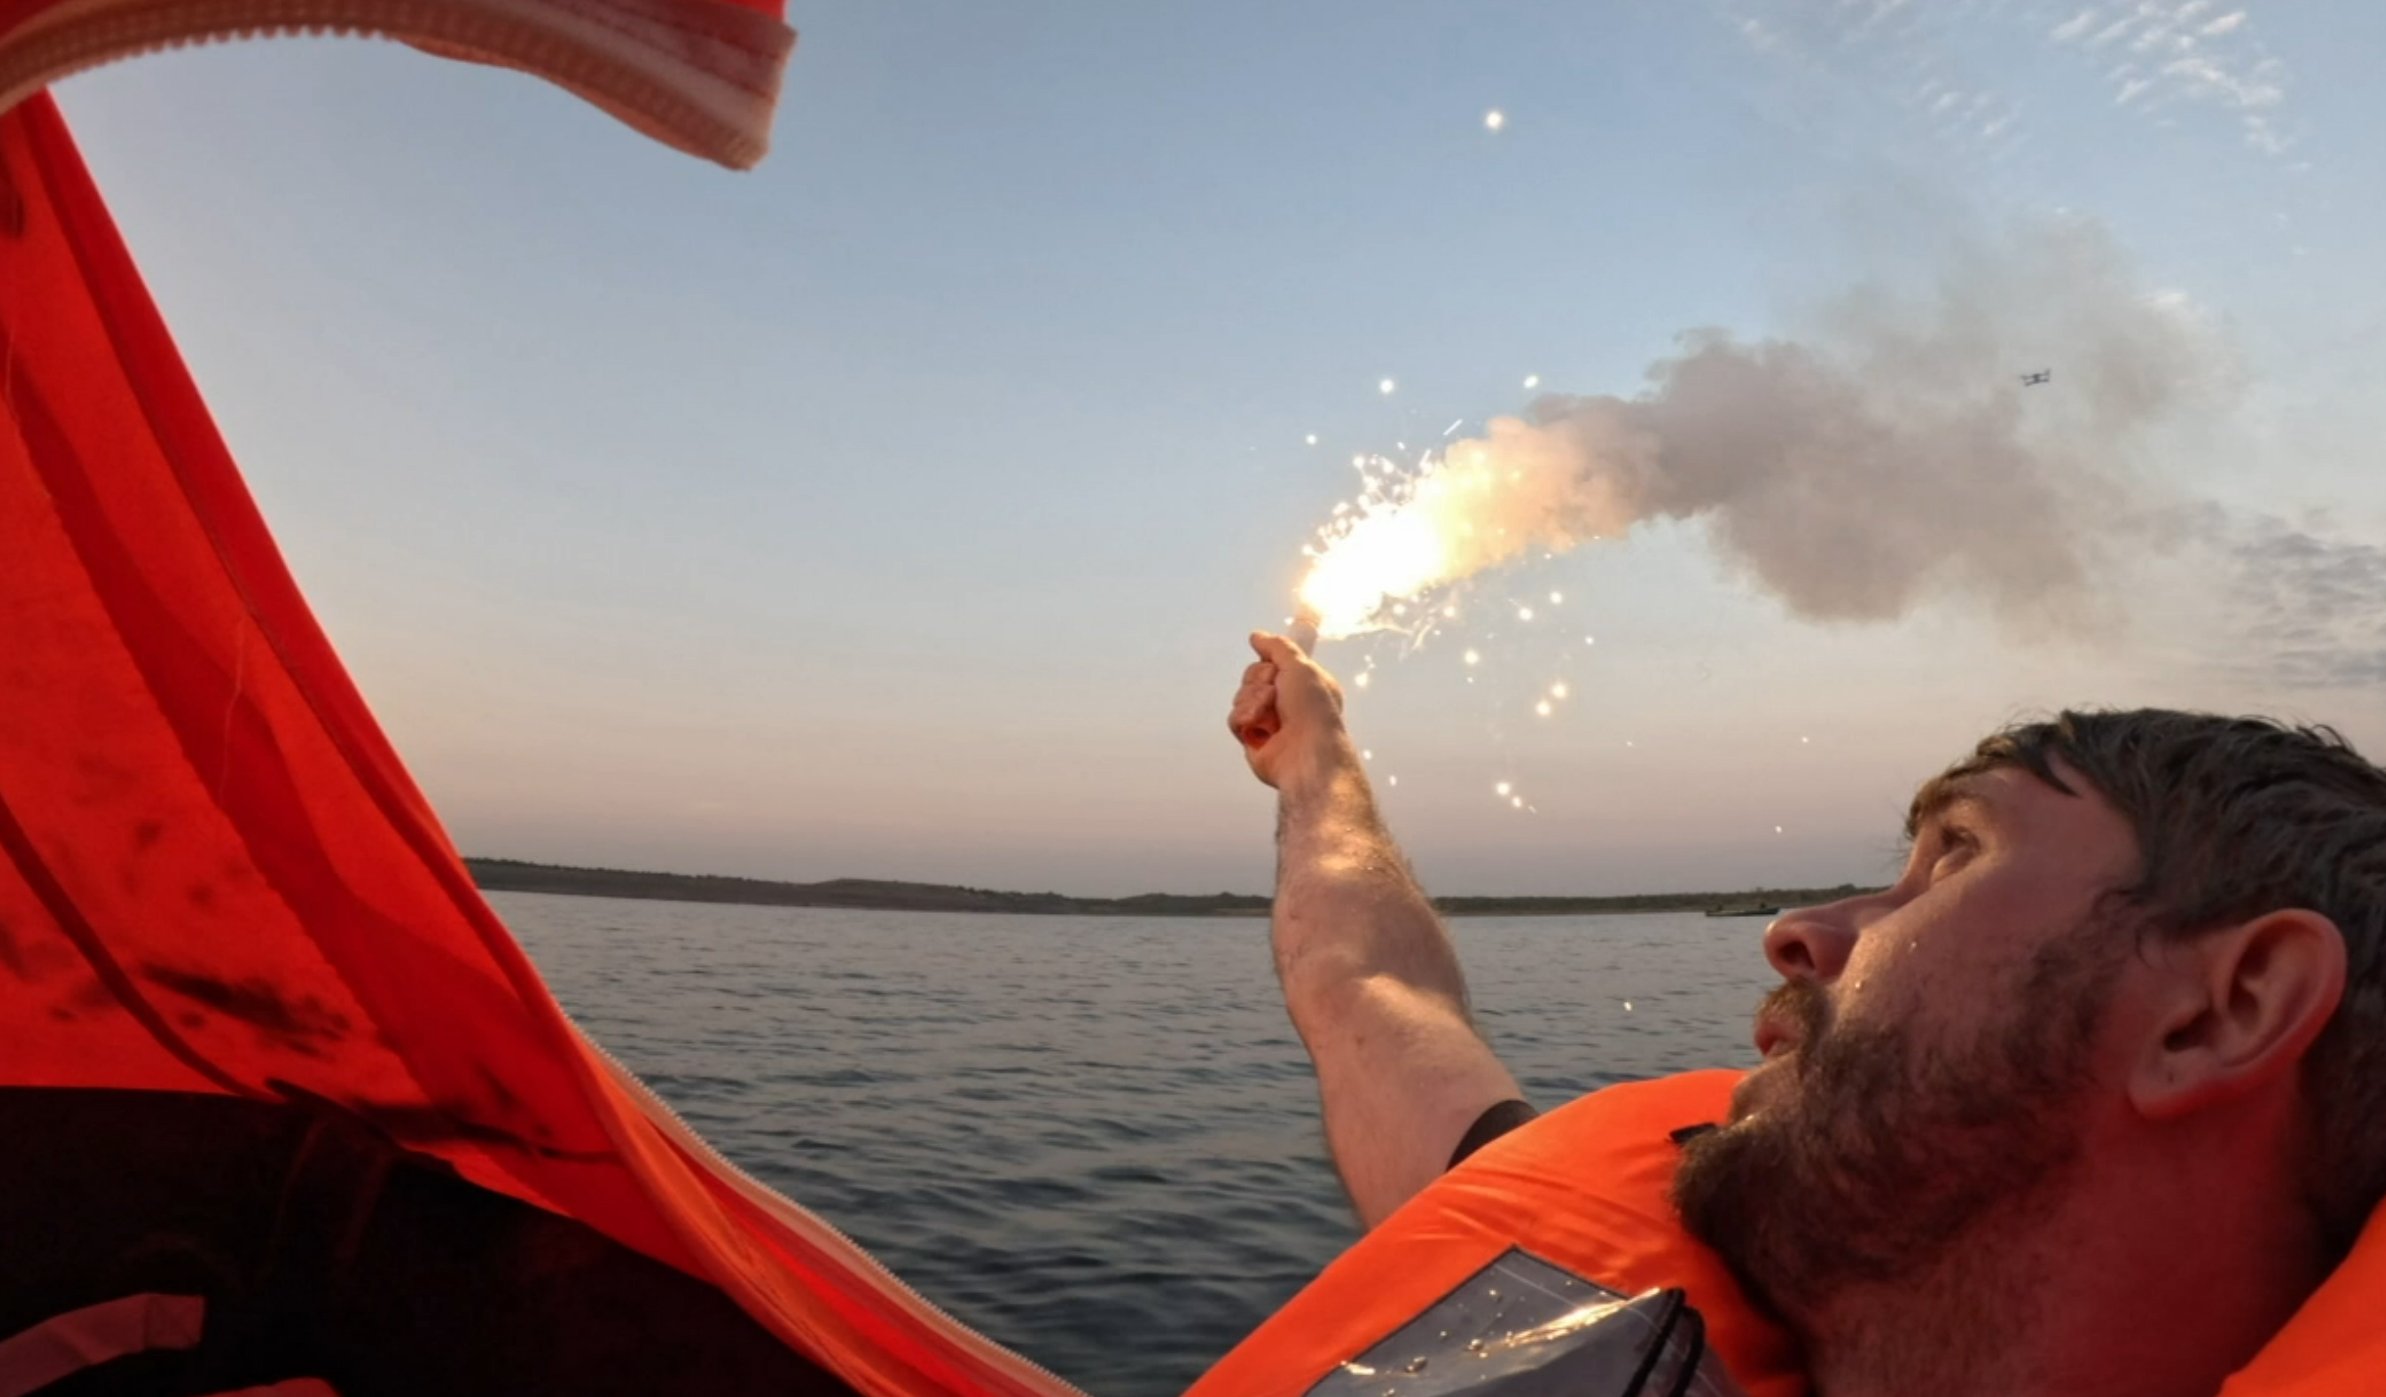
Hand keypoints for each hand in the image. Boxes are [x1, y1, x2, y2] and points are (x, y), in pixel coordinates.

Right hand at [1228, 631, 1351, 790]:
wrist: (1306, 753)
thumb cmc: (1312, 711)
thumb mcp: (1300, 666)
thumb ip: (1277, 647)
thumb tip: (1257, 637)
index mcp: (1302, 683)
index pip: (1273, 662)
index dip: (1269, 663)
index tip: (1274, 666)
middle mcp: (1286, 701)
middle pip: (1252, 676)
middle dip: (1259, 681)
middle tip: (1275, 692)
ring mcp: (1268, 721)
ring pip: (1241, 696)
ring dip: (1253, 700)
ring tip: (1270, 713)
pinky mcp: (1252, 739)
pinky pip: (1235, 718)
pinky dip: (1244, 718)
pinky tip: (1258, 727)